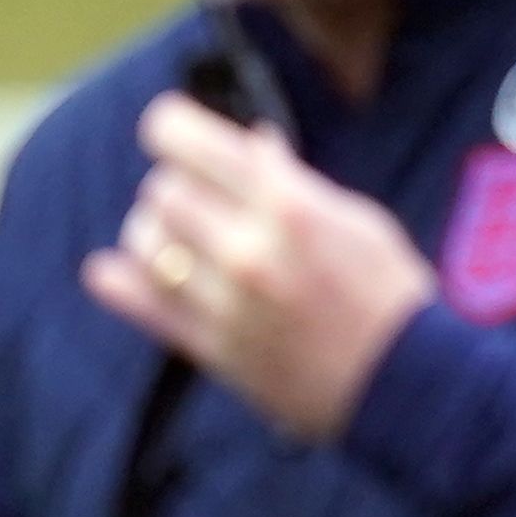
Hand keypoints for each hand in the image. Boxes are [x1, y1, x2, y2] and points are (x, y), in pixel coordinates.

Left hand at [80, 92, 437, 442]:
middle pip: (161, 190)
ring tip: (179, 238)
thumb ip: (292, 180)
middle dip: (175, 185)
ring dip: (154, 233)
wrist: (408, 388)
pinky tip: (107, 271)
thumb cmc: (390, 295)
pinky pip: (146, 307)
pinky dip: (118, 284)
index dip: (170, 129)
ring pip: (145, 244)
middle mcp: (249, 249)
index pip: (186, 142)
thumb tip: (248, 139)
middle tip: (197, 197)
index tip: (173, 133)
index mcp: (289, 205)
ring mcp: (227, 303)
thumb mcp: (356, 219)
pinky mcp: (214, 349)